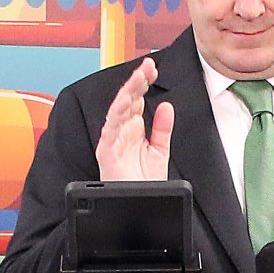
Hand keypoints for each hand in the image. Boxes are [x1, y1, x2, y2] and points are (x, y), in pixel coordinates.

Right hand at [95, 58, 171, 181]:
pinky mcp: (106, 151)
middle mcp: (122, 131)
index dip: (144, 83)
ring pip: (118, 110)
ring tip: (138, 78)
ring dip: (127, 92)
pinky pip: (110, 129)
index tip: (154, 69)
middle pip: (127, 100)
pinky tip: (125, 101)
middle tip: (147, 66)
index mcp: (133, 129)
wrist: (141, 206)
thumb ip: (163, 128)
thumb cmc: (146, 181)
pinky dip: (116, 114)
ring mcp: (113, 140)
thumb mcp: (160, 150)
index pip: (137, 99)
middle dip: (137, 82)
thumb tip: (167, 105)